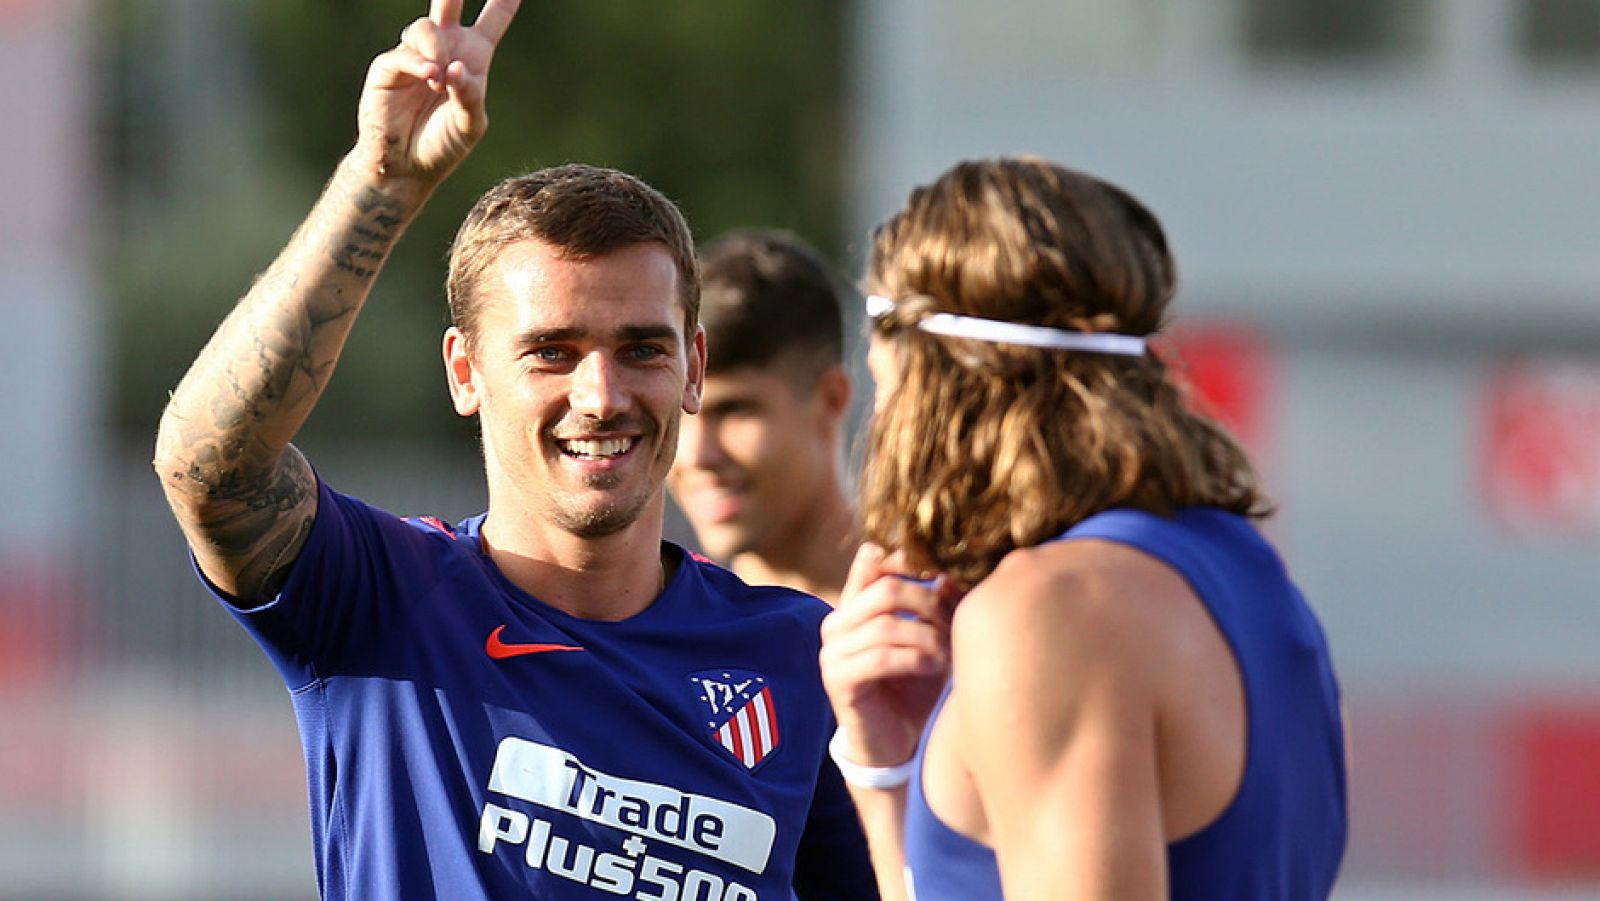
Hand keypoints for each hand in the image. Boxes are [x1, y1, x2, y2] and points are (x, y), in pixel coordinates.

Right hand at [355, 0, 520, 181]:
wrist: (408, 167)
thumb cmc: (444, 145)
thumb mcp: (470, 124)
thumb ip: (470, 95)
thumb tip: (456, 68)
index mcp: (474, 57)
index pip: (493, 18)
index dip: (504, 0)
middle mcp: (444, 48)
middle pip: (449, 2)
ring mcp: (415, 54)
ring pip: (425, 28)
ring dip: (436, 50)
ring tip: (439, 81)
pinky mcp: (389, 67)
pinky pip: (405, 54)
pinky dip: (419, 63)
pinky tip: (430, 76)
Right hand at [819, 544, 960, 767]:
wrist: (895, 743)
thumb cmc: (913, 687)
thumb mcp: (927, 639)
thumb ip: (931, 606)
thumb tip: (947, 576)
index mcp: (854, 605)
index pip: (873, 562)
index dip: (910, 563)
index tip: (944, 578)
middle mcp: (837, 622)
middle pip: (884, 590)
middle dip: (927, 602)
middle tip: (952, 623)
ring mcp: (832, 651)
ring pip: (885, 625)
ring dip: (926, 636)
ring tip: (947, 653)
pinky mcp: (838, 681)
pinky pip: (879, 658)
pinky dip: (914, 659)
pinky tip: (933, 667)